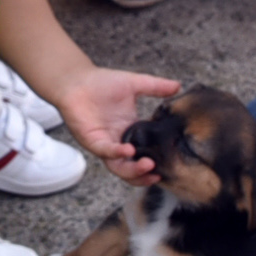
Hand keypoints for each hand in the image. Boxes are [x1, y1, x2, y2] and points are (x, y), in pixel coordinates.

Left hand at [54, 67, 181, 182]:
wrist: (77, 80)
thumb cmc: (103, 83)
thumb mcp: (135, 84)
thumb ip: (157, 87)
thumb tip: (179, 86)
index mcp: (131, 132)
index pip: (145, 154)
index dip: (155, 163)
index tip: (169, 164)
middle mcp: (119, 142)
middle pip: (132, 169)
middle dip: (144, 175)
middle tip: (158, 173)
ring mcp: (105, 144)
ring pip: (119, 167)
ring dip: (133, 171)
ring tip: (148, 166)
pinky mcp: (92, 141)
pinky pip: (105, 152)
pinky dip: (117, 153)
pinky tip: (129, 151)